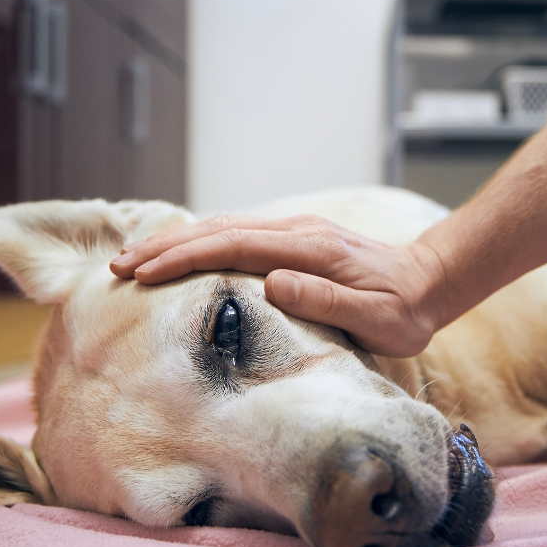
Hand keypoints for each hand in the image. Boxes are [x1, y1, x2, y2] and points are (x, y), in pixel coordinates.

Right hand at [109, 214, 447, 356]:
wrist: (430, 282)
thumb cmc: (404, 311)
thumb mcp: (377, 319)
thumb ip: (326, 300)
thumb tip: (272, 282)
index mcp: (310, 249)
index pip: (234, 247)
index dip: (185, 258)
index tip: (144, 274)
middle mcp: (297, 231)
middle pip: (218, 230)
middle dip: (164, 246)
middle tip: (116, 265)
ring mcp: (294, 231)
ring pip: (222, 228)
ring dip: (175, 241)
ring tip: (132, 259)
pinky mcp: (292, 238)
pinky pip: (235, 233)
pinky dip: (198, 240)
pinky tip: (175, 252)